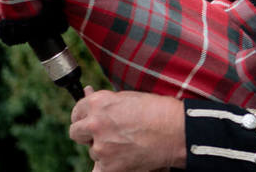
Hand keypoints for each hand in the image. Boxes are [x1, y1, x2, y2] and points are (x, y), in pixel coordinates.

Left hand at [69, 86, 186, 171]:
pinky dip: (106, 167)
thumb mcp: (129, 98)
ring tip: (127, 144)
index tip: (90, 120)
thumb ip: (105, 100)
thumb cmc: (159, 111)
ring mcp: (101, 147)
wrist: (178, 131)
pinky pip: (97, 170)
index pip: (77, 111)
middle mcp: (95, 124)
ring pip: (92, 152)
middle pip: (76, 133)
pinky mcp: (109, 167)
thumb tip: (86, 92)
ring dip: (104, 150)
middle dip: (87, 134)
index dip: (84, 116)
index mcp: (99, 103)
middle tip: (105, 134)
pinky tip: (116, 162)